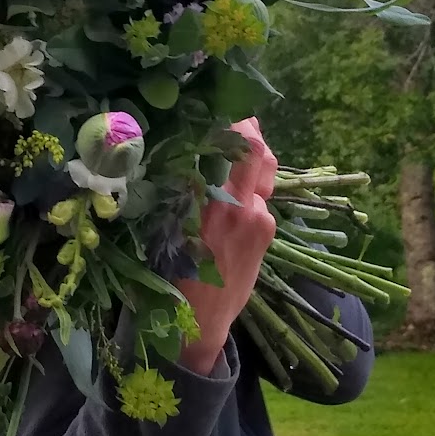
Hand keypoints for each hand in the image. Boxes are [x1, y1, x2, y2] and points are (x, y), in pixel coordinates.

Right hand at [175, 118, 277, 375]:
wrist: (199, 324)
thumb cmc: (171, 279)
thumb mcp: (168, 231)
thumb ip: (184, 194)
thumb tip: (187, 160)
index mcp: (208, 204)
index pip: (233, 148)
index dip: (236, 125)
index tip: (225, 111)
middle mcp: (238, 207)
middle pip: (258, 153)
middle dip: (251, 132)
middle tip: (238, 121)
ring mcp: (257, 220)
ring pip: (262, 176)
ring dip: (251, 164)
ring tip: (232, 157)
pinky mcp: (267, 233)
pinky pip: (261, 201)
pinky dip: (250, 193)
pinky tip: (232, 201)